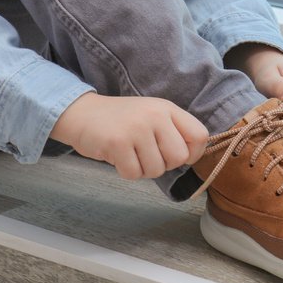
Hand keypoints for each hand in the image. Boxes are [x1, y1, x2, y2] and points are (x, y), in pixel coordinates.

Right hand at [50, 93, 207, 179]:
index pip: (200, 136)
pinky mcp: (117, 143)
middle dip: (164, 164)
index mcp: (167, 108)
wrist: (82, 113)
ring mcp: (136, 128)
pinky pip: (134, 173)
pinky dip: (126, 171)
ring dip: (142, 169)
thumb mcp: (151, 115)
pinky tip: (118, 156)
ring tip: (130, 153)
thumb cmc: (121, 120)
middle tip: (147, 155)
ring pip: (156, 169)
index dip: (192, 153)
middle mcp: (155, 115)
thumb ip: (172, 131)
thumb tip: (191, 157)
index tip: (176, 155)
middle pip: (179, 157)